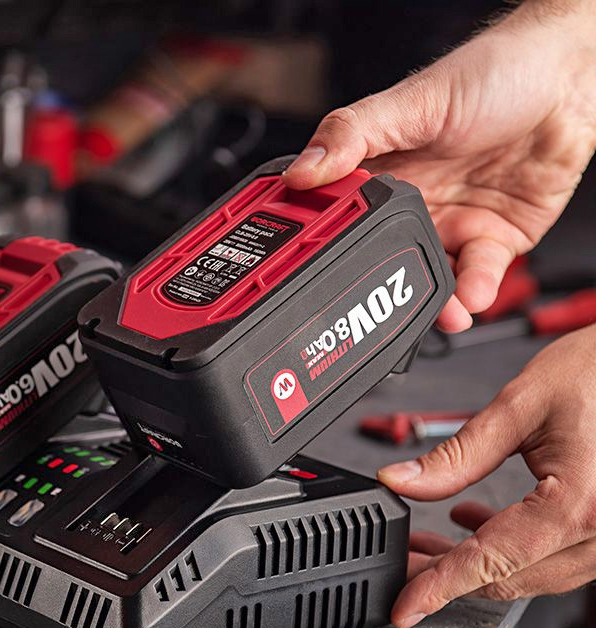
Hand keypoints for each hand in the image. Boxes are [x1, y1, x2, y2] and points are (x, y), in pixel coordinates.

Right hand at [282, 1, 595, 331]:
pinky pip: (476, 277)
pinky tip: (471, 293)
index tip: (315, 270)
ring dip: (430, 303)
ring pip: (427, 279)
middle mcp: (415, 204)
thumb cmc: (495, 74)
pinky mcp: (492, 240)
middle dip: (379, 292)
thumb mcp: (412, 102)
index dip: (326, 246)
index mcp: (382, 174)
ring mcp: (452, 224)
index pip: (341, 219)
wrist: (572, 79)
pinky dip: (473, 292)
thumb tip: (300, 172)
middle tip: (375, 310)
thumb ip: (353, 136)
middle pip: (383, 261)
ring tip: (437, 312)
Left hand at [377, 324, 595, 627]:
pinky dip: (507, 549)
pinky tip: (473, 522)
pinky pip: (552, 557)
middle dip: (445, 575)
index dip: (438, 588)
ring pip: (529, 574)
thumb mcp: (519, 407)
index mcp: (579, 506)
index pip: (490, 562)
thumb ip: (456, 456)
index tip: (403, 608)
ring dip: (475, 563)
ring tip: (427, 541)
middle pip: (507, 578)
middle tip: (402, 559)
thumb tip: (400, 481)